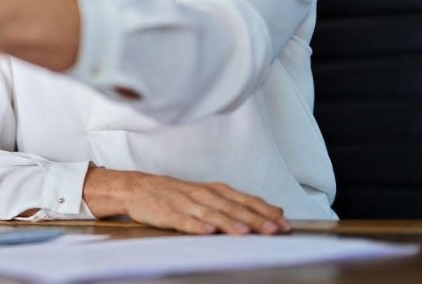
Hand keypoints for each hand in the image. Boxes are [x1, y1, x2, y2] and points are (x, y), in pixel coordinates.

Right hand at [83, 168, 290, 234]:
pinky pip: (184, 221)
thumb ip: (235, 202)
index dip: (264, 211)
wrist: (137, 188)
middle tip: (274, 230)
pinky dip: (196, 226)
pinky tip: (207, 232)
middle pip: (232, 207)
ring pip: (211, 214)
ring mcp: (185, 204)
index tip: (283, 222)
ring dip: (229, 223)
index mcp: (213, 190)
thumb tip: (271, 211)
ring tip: (245, 232)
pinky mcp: (168, 214)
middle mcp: (202, 194)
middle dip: (254, 219)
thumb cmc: (175, 193)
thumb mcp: (206, 193)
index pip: (244, 200)